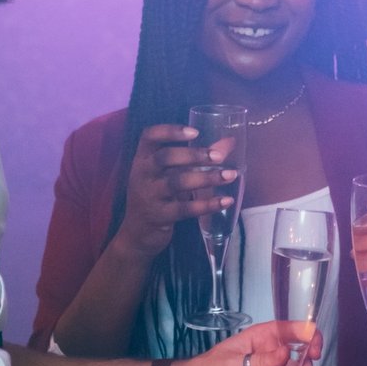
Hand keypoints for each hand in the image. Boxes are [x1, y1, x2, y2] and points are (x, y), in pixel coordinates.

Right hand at [114, 124, 237, 262]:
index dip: (170, 131)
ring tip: (230, 175)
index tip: (195, 132)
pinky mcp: (159, 216)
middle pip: (165, 157)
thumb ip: (195, 158)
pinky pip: (185, 209)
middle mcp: (142, 174)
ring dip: (206, 178)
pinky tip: (226, 201)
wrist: (137, 234)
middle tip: (219, 157)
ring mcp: (149, 196)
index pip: (149, 136)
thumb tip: (229, 142)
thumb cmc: (157, 195)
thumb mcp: (168, 174)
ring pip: (177, 183)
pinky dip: (207, 204)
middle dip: (194, 155)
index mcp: (143, 158)